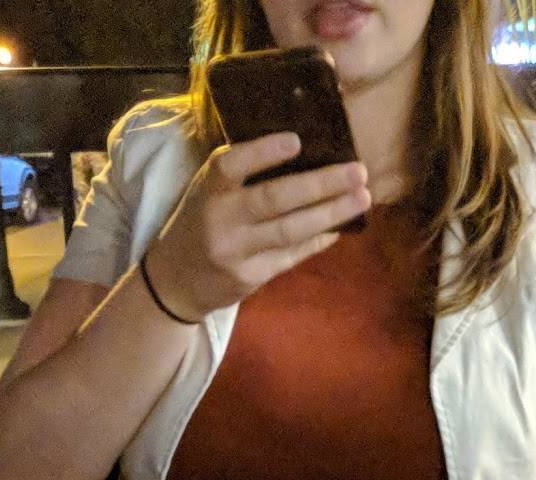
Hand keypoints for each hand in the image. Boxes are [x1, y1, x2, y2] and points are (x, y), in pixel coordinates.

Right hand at [145, 131, 370, 320]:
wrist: (174, 282)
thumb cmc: (199, 224)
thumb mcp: (207, 192)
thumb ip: (242, 176)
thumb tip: (302, 150)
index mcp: (208, 189)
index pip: (232, 165)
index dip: (263, 152)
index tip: (297, 140)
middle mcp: (221, 220)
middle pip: (274, 199)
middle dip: (320, 184)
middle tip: (357, 171)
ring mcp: (236, 253)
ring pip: (289, 231)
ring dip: (330, 213)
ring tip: (362, 198)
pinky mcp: (250, 278)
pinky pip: (291, 256)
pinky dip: (318, 240)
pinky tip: (340, 228)